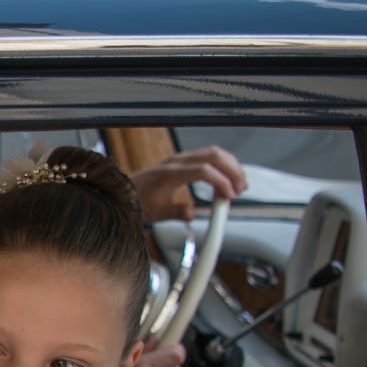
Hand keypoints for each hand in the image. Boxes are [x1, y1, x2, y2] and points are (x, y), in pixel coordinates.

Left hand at [131, 145, 246, 222]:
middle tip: (241, 189)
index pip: (204, 170)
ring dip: (230, 166)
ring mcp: (181, 159)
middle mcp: (177, 161)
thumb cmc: (138, 202)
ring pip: (214, 152)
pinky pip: (209, 156)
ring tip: (238, 185)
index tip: (230, 196)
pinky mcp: (183, 161)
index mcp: (170, 173)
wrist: (124, 192)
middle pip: (214, 155)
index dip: (221, 182)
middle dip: (233, 170)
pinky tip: (227, 180)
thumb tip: (192, 214)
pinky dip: (223, 165)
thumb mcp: (156, 213)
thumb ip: (175, 212)